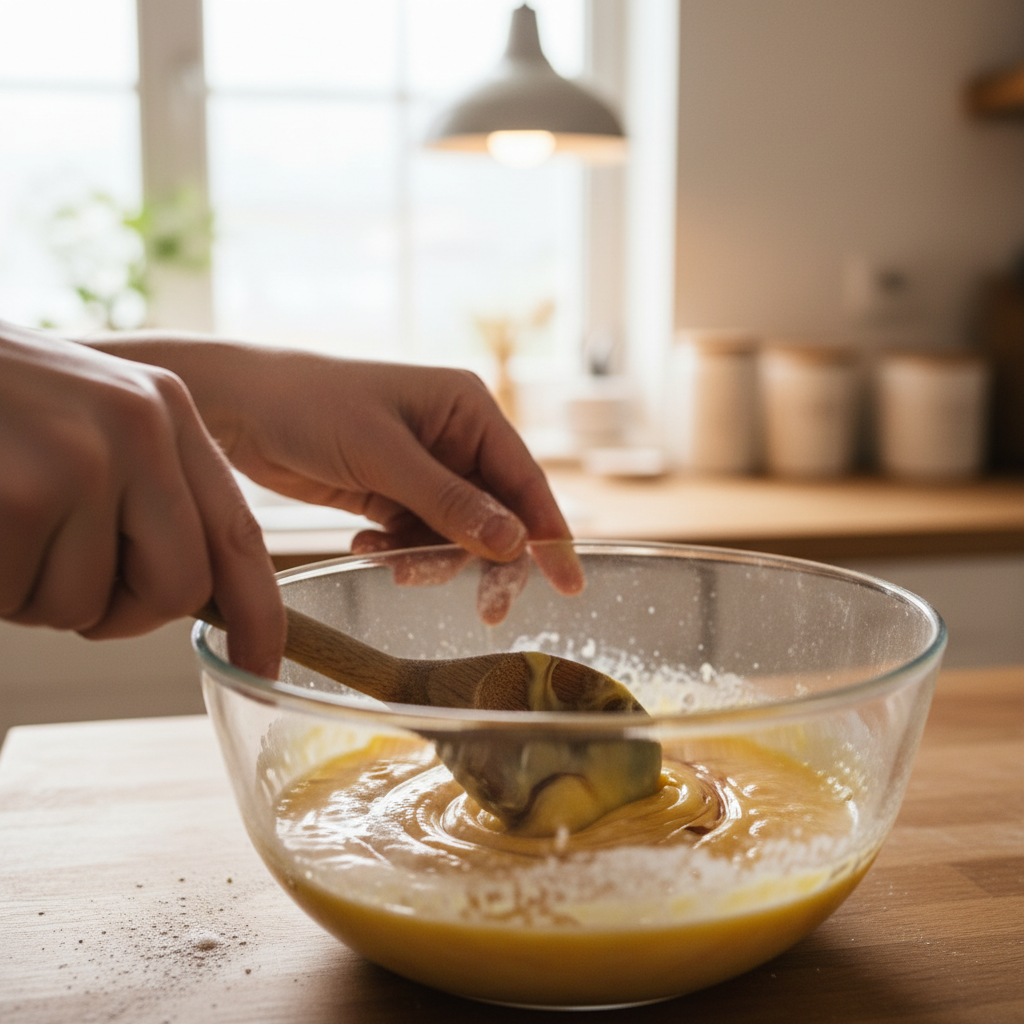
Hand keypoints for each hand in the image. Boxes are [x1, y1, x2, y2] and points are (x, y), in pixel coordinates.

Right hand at [0, 320, 284, 675]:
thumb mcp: (85, 419)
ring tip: (1, 523)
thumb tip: (188, 591)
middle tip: (55, 576)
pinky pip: (17, 599)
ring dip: (31, 593)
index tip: (261, 665)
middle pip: (177, 590)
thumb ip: (145, 491)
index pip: (238, 534)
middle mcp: (140, 428)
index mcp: (165, 410)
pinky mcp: (19, 494)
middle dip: (118, 613)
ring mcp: (82, 459)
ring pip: (84, 606)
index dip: (258, 614)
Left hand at [94, 339, 584, 605]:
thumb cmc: (310, 406)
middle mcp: (455, 437)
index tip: (570, 583)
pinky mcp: (394, 493)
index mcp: (468, 408)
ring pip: (458, 534)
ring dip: (433, 558)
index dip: (550, 533)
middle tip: (485, 609)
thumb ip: (449, 501)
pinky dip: (402, 552)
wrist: (237, 407)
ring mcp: (426, 468)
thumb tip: (515, 543)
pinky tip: (367, 546)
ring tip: (390, 561)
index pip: (525, 479)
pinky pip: (420, 537)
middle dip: (487, 559)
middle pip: (498, 514)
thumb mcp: (383, 454)